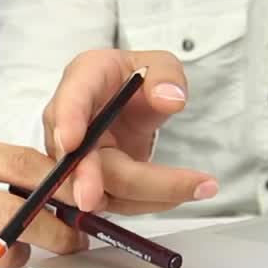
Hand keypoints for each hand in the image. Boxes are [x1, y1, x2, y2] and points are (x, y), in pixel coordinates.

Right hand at [44, 49, 218, 213]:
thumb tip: (170, 99)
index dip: (67, 121)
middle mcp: (66, 125)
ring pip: (100, 189)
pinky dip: (153, 201)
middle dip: (87, 180)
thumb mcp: (159, 65)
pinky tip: (184, 191)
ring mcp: (73, 161)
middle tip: (91, 199)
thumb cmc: (135, 82)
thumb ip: (166, 75)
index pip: (70, 99)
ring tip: (201, 186)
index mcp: (82, 81)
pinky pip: (117, 202)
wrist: (126, 107)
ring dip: (149, 194)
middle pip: (80, 158)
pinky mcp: (89, 188)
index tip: (72, 141)